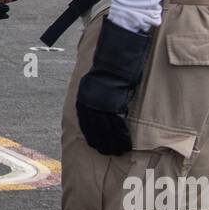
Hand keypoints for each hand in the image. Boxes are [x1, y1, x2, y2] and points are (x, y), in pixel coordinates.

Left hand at [75, 17, 151, 155]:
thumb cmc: (109, 68)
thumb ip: (95, 95)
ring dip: (112, 143)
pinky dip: (121, 136)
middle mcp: (90, 104)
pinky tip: (125, 144)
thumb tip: (100, 105)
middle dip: (101, 142)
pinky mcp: (115, 105)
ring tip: (117, 152)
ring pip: (106, 130)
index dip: (91, 134)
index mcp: (83, 98)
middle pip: (95, 129)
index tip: (94, 144)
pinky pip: (118, 126)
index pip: (85, 122)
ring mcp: (102, 106)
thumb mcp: (95, 82)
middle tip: (106, 152)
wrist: (116, 57)